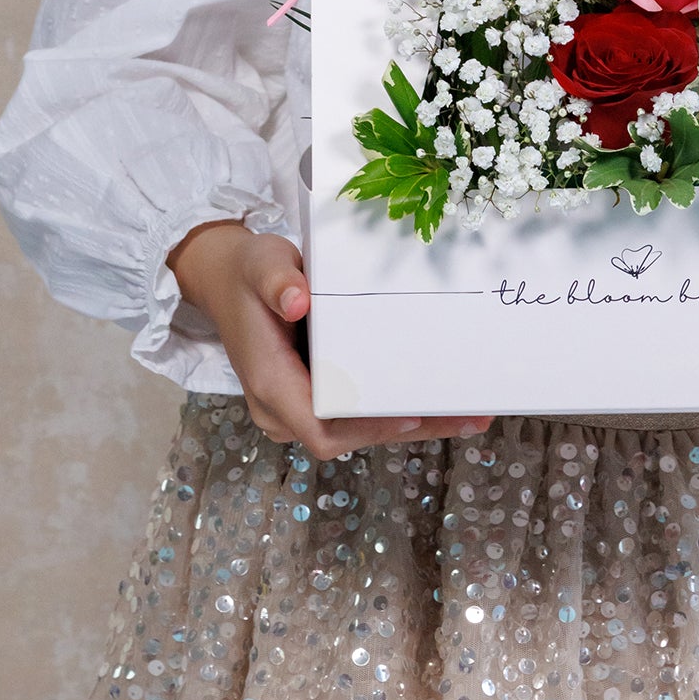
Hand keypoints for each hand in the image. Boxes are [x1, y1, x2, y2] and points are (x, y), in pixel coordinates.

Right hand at [167, 221, 493, 461]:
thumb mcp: (259, 263)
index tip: (412, 416)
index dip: (368, 430)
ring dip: (412, 424)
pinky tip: (440, 399)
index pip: (322, 429)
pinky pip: (357, 413)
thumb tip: (296, 300)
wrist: (227, 279)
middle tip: (467, 417)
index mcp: (270, 384)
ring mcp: (298, 406)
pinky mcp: (314, 395)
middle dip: (407, 430)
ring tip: (471, 415)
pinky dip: (397, 409)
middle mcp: (282, 408)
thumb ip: (275, 279)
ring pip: (358, 429)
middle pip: (349, 436)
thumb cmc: (247, 273)